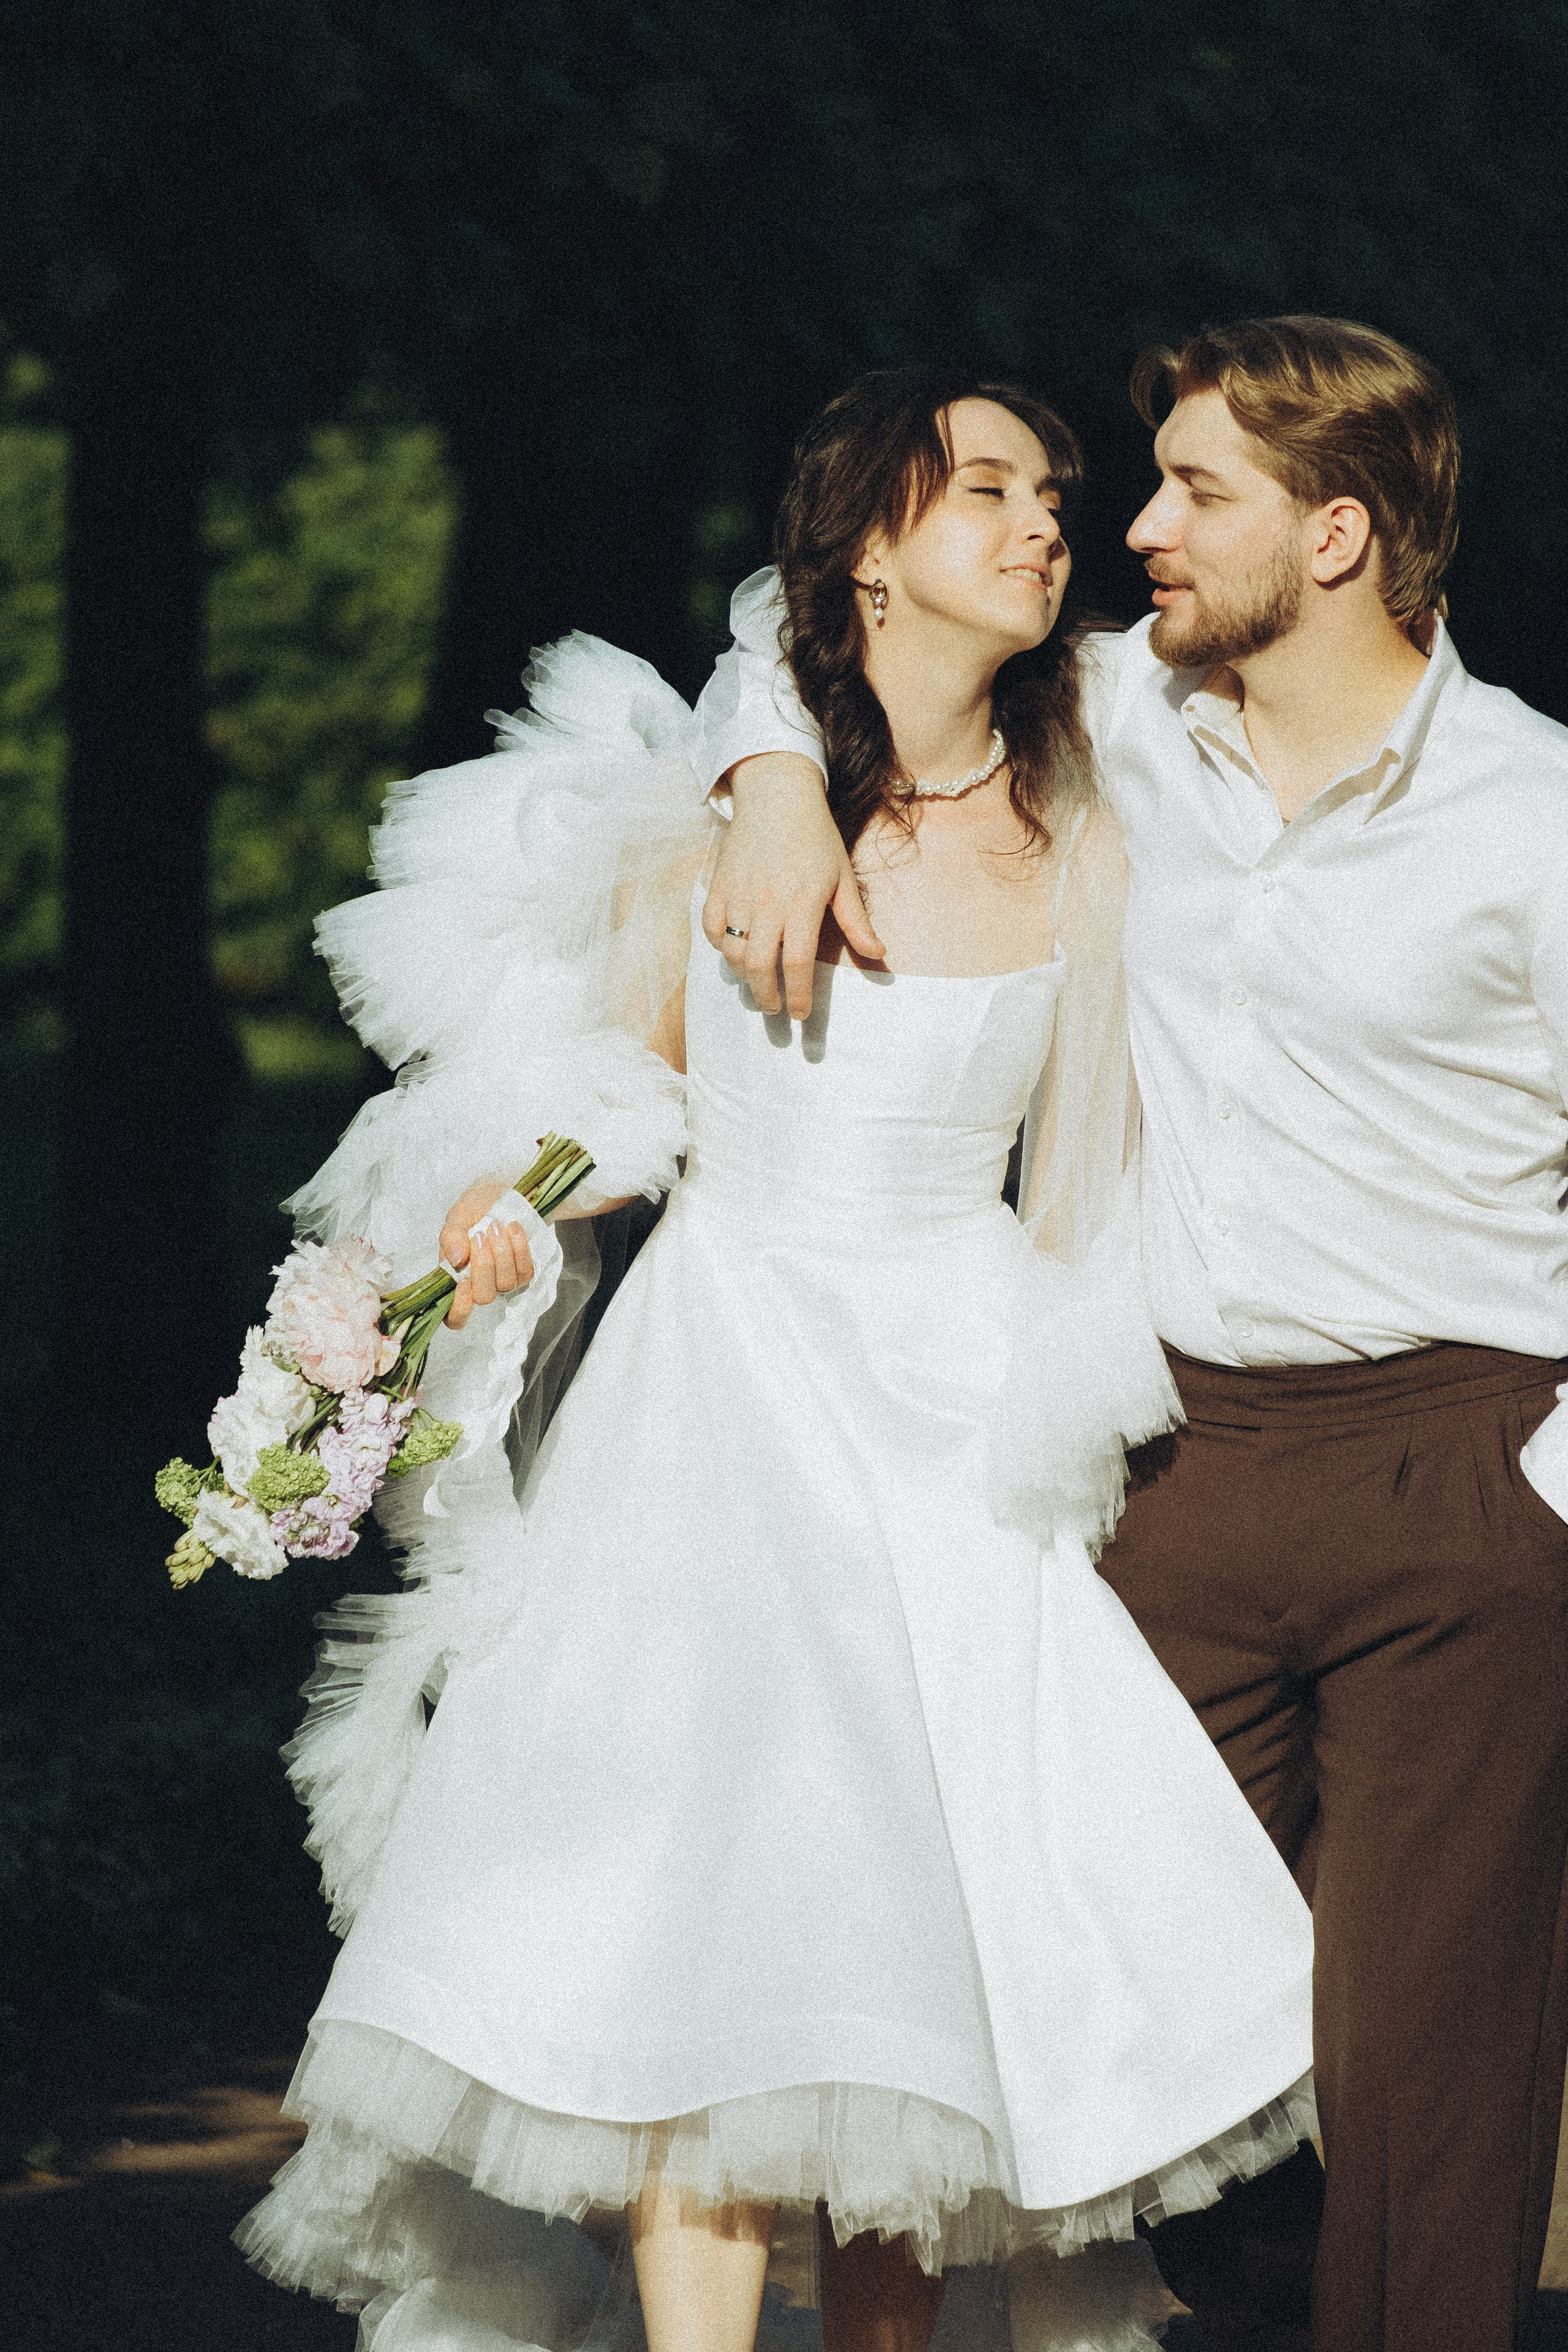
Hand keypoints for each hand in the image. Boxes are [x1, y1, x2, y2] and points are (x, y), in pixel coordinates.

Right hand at [441, 1179, 535, 1329]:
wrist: (502, 1192)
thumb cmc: (476, 1208)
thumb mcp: (457, 1216)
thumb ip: (450, 1236)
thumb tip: (456, 1259)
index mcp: (454, 1277)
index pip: (454, 1316)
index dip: (459, 1310)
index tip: (463, 1283)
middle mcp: (478, 1284)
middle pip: (484, 1297)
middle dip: (484, 1266)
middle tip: (480, 1235)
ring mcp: (502, 1280)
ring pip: (506, 1283)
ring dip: (502, 1253)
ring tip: (496, 1226)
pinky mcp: (524, 1272)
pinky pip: (525, 1271)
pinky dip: (520, 1249)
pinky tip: (514, 1229)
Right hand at [702, 752, 883, 1017]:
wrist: (777, 795)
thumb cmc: (815, 838)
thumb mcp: (843, 877)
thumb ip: (856, 920)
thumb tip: (878, 954)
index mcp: (802, 902)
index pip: (797, 963)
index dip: (799, 995)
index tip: (800, 1015)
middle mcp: (767, 902)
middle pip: (760, 966)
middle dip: (767, 996)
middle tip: (775, 1009)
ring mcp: (739, 894)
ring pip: (733, 952)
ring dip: (744, 976)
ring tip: (758, 983)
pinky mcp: (718, 885)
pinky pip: (711, 929)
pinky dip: (721, 947)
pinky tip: (736, 952)